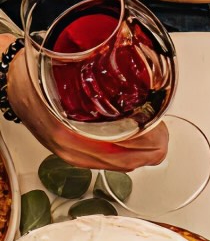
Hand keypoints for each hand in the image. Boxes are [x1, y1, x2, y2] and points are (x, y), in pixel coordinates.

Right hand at [4, 38, 165, 169]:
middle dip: (152, 150)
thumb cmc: (34, 75)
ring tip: (154, 137)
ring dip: (141, 153)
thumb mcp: (69, 80)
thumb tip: (136, 90)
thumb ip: (100, 90)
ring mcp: (72, 154)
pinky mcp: (71, 153)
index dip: (152, 146)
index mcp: (71, 136)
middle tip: (164, 134)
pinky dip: (125, 153)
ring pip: (120, 165)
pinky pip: (107, 161)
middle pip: (128, 164)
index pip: (126, 155)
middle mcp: (72, 150)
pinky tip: (133, 142)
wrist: (11, 77)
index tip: (163, 132)